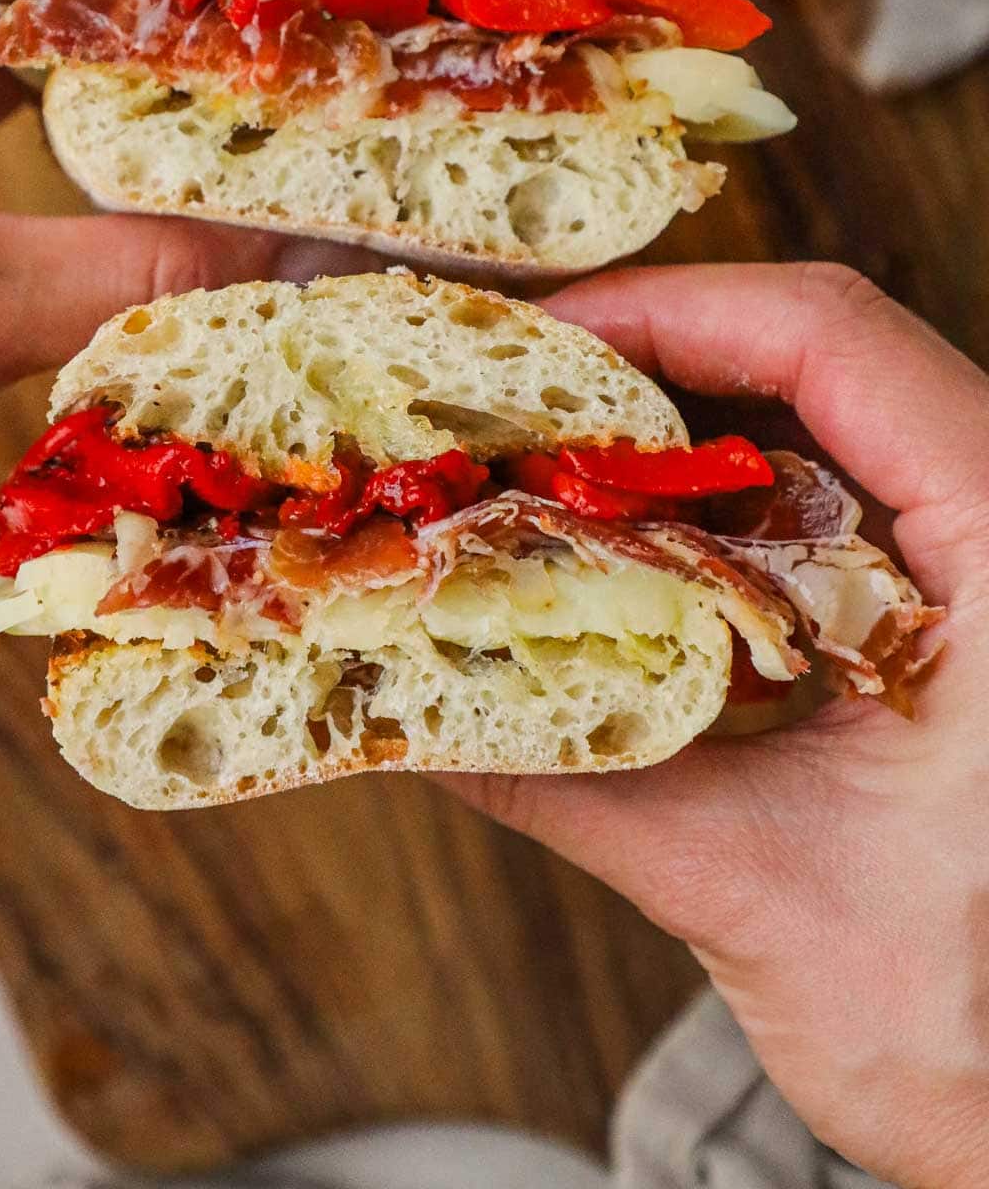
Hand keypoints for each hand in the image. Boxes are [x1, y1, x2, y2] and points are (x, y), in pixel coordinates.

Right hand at [451, 263, 988, 1188]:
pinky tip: (597, 554)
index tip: (527, 348)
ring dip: (652, 445)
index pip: (831, 340)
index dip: (668, 312)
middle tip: (487, 405)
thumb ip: (575, 785)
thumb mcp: (757, 890)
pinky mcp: (930, 619)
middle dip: (631, 369)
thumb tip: (408, 703)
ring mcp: (963, 567)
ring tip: (519, 469)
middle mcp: (987, 525)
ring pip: (796, 431)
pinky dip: (690, 521)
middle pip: (799, 361)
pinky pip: (801, 517)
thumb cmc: (978, 1027)